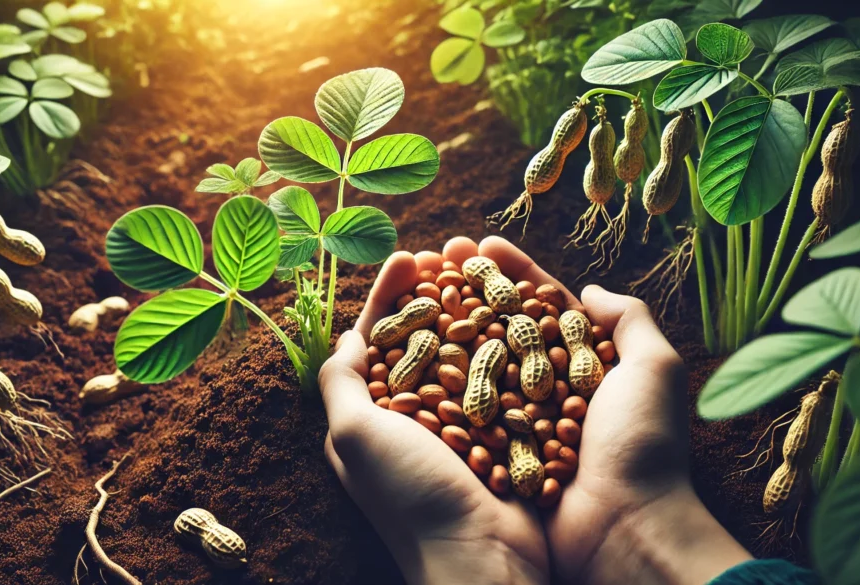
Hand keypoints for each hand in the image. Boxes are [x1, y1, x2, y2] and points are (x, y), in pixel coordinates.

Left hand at [318, 242, 548, 584]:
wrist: (481, 556)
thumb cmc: (410, 495)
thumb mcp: (354, 434)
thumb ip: (340, 382)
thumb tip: (346, 338)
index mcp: (369, 418)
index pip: (374, 340)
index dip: (388, 295)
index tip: (408, 254)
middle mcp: (411, 420)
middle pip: (419, 339)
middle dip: (433, 293)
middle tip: (453, 252)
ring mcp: (457, 427)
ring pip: (463, 354)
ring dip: (471, 311)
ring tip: (488, 273)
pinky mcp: (497, 435)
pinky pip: (499, 381)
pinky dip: (505, 347)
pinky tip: (519, 317)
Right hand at [437, 236, 750, 584]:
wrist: (623, 529)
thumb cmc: (642, 446)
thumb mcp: (653, 368)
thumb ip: (629, 319)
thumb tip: (590, 290)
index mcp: (587, 363)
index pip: (543, 303)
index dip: (511, 272)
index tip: (480, 244)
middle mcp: (546, 386)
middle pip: (500, 324)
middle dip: (468, 288)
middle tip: (434, 255)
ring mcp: (517, 416)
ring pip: (474, 360)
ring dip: (444, 324)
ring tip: (413, 291)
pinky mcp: (493, 446)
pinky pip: (460, 405)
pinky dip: (436, 378)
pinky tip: (408, 351)